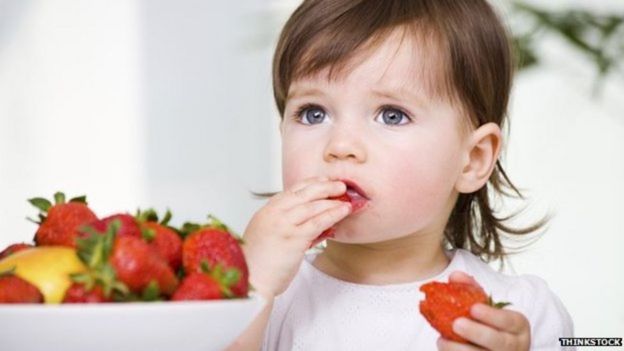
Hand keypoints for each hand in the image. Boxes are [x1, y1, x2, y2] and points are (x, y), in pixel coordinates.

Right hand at [242, 176, 350, 298]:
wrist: (251, 280)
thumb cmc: (259, 263)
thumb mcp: (268, 236)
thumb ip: (287, 226)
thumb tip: (313, 224)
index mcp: (267, 212)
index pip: (292, 191)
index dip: (310, 184)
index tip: (323, 181)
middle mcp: (274, 214)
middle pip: (304, 193)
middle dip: (324, 187)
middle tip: (339, 185)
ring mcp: (284, 224)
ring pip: (313, 206)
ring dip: (332, 200)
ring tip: (346, 199)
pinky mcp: (294, 238)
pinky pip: (318, 222)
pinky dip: (333, 214)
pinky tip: (343, 211)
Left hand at [437, 271, 530, 350]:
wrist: (498, 350)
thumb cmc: (491, 324)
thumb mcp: (487, 306)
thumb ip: (472, 289)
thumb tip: (454, 276)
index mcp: (518, 327)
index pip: (509, 321)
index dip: (492, 315)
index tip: (473, 308)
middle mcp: (515, 346)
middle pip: (499, 342)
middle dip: (477, 333)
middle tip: (456, 324)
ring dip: (461, 350)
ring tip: (442, 341)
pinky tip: (444, 348)